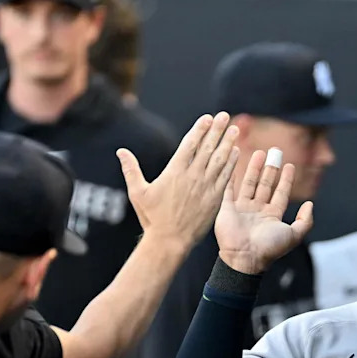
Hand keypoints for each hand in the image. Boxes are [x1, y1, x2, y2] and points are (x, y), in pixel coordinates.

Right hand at [118, 113, 238, 249]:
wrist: (170, 242)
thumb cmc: (152, 218)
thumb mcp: (138, 193)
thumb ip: (131, 170)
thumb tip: (121, 151)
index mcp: (175, 172)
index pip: (190, 144)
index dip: (200, 129)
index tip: (208, 118)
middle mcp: (192, 176)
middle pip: (207, 148)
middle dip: (217, 130)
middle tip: (224, 116)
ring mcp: (205, 187)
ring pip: (219, 160)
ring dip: (227, 143)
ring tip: (234, 129)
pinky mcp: (215, 199)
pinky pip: (225, 177)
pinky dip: (231, 163)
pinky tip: (235, 152)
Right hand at [215, 149, 313, 274]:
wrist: (244, 257)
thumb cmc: (269, 248)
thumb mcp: (294, 235)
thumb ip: (305, 221)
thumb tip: (310, 204)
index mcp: (272, 216)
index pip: (281, 194)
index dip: (286, 180)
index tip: (290, 165)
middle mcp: (258, 211)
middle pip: (265, 185)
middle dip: (270, 169)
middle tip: (275, 152)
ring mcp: (242, 209)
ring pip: (249, 184)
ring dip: (254, 169)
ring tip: (259, 153)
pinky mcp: (227, 209)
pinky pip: (229, 189)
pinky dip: (231, 176)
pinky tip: (234, 163)